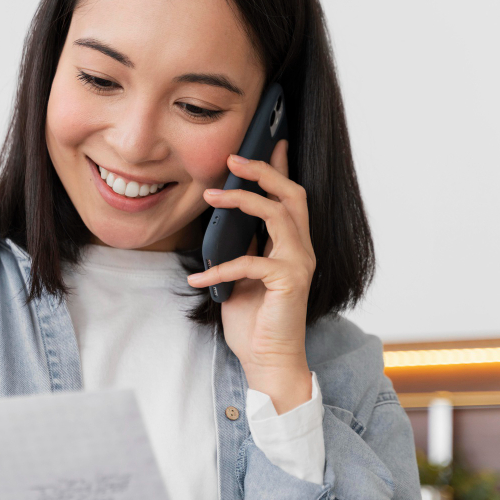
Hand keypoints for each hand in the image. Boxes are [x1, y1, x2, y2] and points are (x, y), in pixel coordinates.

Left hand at [186, 139, 315, 413]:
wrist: (268, 361)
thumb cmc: (255, 320)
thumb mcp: (242, 276)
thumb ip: (243, 246)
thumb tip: (226, 219)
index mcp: (291, 244)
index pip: (290, 197)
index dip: (280, 167)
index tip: (270, 139)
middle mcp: (302, 249)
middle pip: (292, 194)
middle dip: (264, 171)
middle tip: (234, 158)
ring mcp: (299, 263)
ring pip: (277, 214)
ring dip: (242, 201)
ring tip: (210, 195)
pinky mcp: (289, 282)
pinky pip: (251, 262)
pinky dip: (220, 268)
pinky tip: (197, 279)